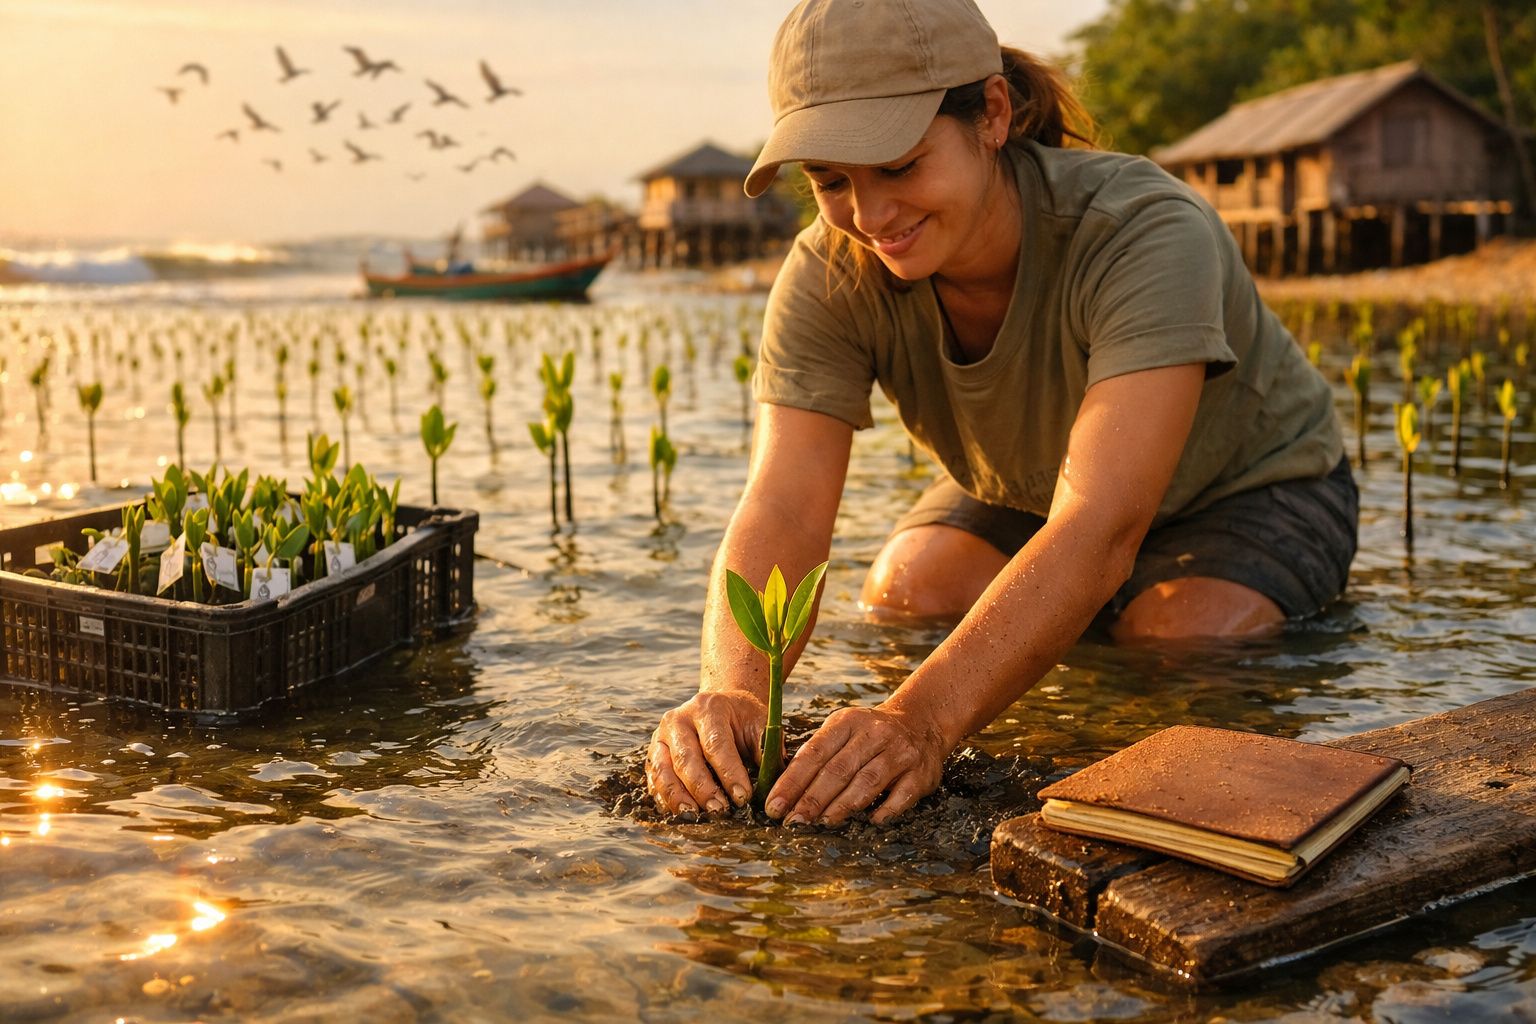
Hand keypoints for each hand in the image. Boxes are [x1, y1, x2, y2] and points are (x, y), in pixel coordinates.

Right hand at [646, 690, 766, 815]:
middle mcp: (678, 720)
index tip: (743, 797)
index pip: (716, 744)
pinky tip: (680, 813)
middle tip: (720, 810)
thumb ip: (764, 747)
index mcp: (707, 708)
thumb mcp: (758, 722)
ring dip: (678, 797)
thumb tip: (771, 779)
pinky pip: (653, 780)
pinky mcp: (653, 754)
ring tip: (695, 816)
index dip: (729, 772)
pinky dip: (665, 799)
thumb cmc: (741, 719)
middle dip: (702, 788)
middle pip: (685, 758)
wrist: (718, 706)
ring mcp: (660, 737)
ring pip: (663, 770)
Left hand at [764, 703, 946, 825]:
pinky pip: (901, 795)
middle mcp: (874, 734)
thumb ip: (818, 754)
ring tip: (821, 822)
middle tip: (793, 821)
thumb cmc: (869, 735)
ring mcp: (900, 752)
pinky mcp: (920, 773)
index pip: (814, 753)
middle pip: (838, 770)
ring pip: (866, 782)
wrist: (922, 723)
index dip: (792, 781)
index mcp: (848, 722)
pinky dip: (885, 810)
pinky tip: (871, 822)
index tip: (774, 805)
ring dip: (842, 805)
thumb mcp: (843, 730)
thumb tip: (783, 791)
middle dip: (812, 799)